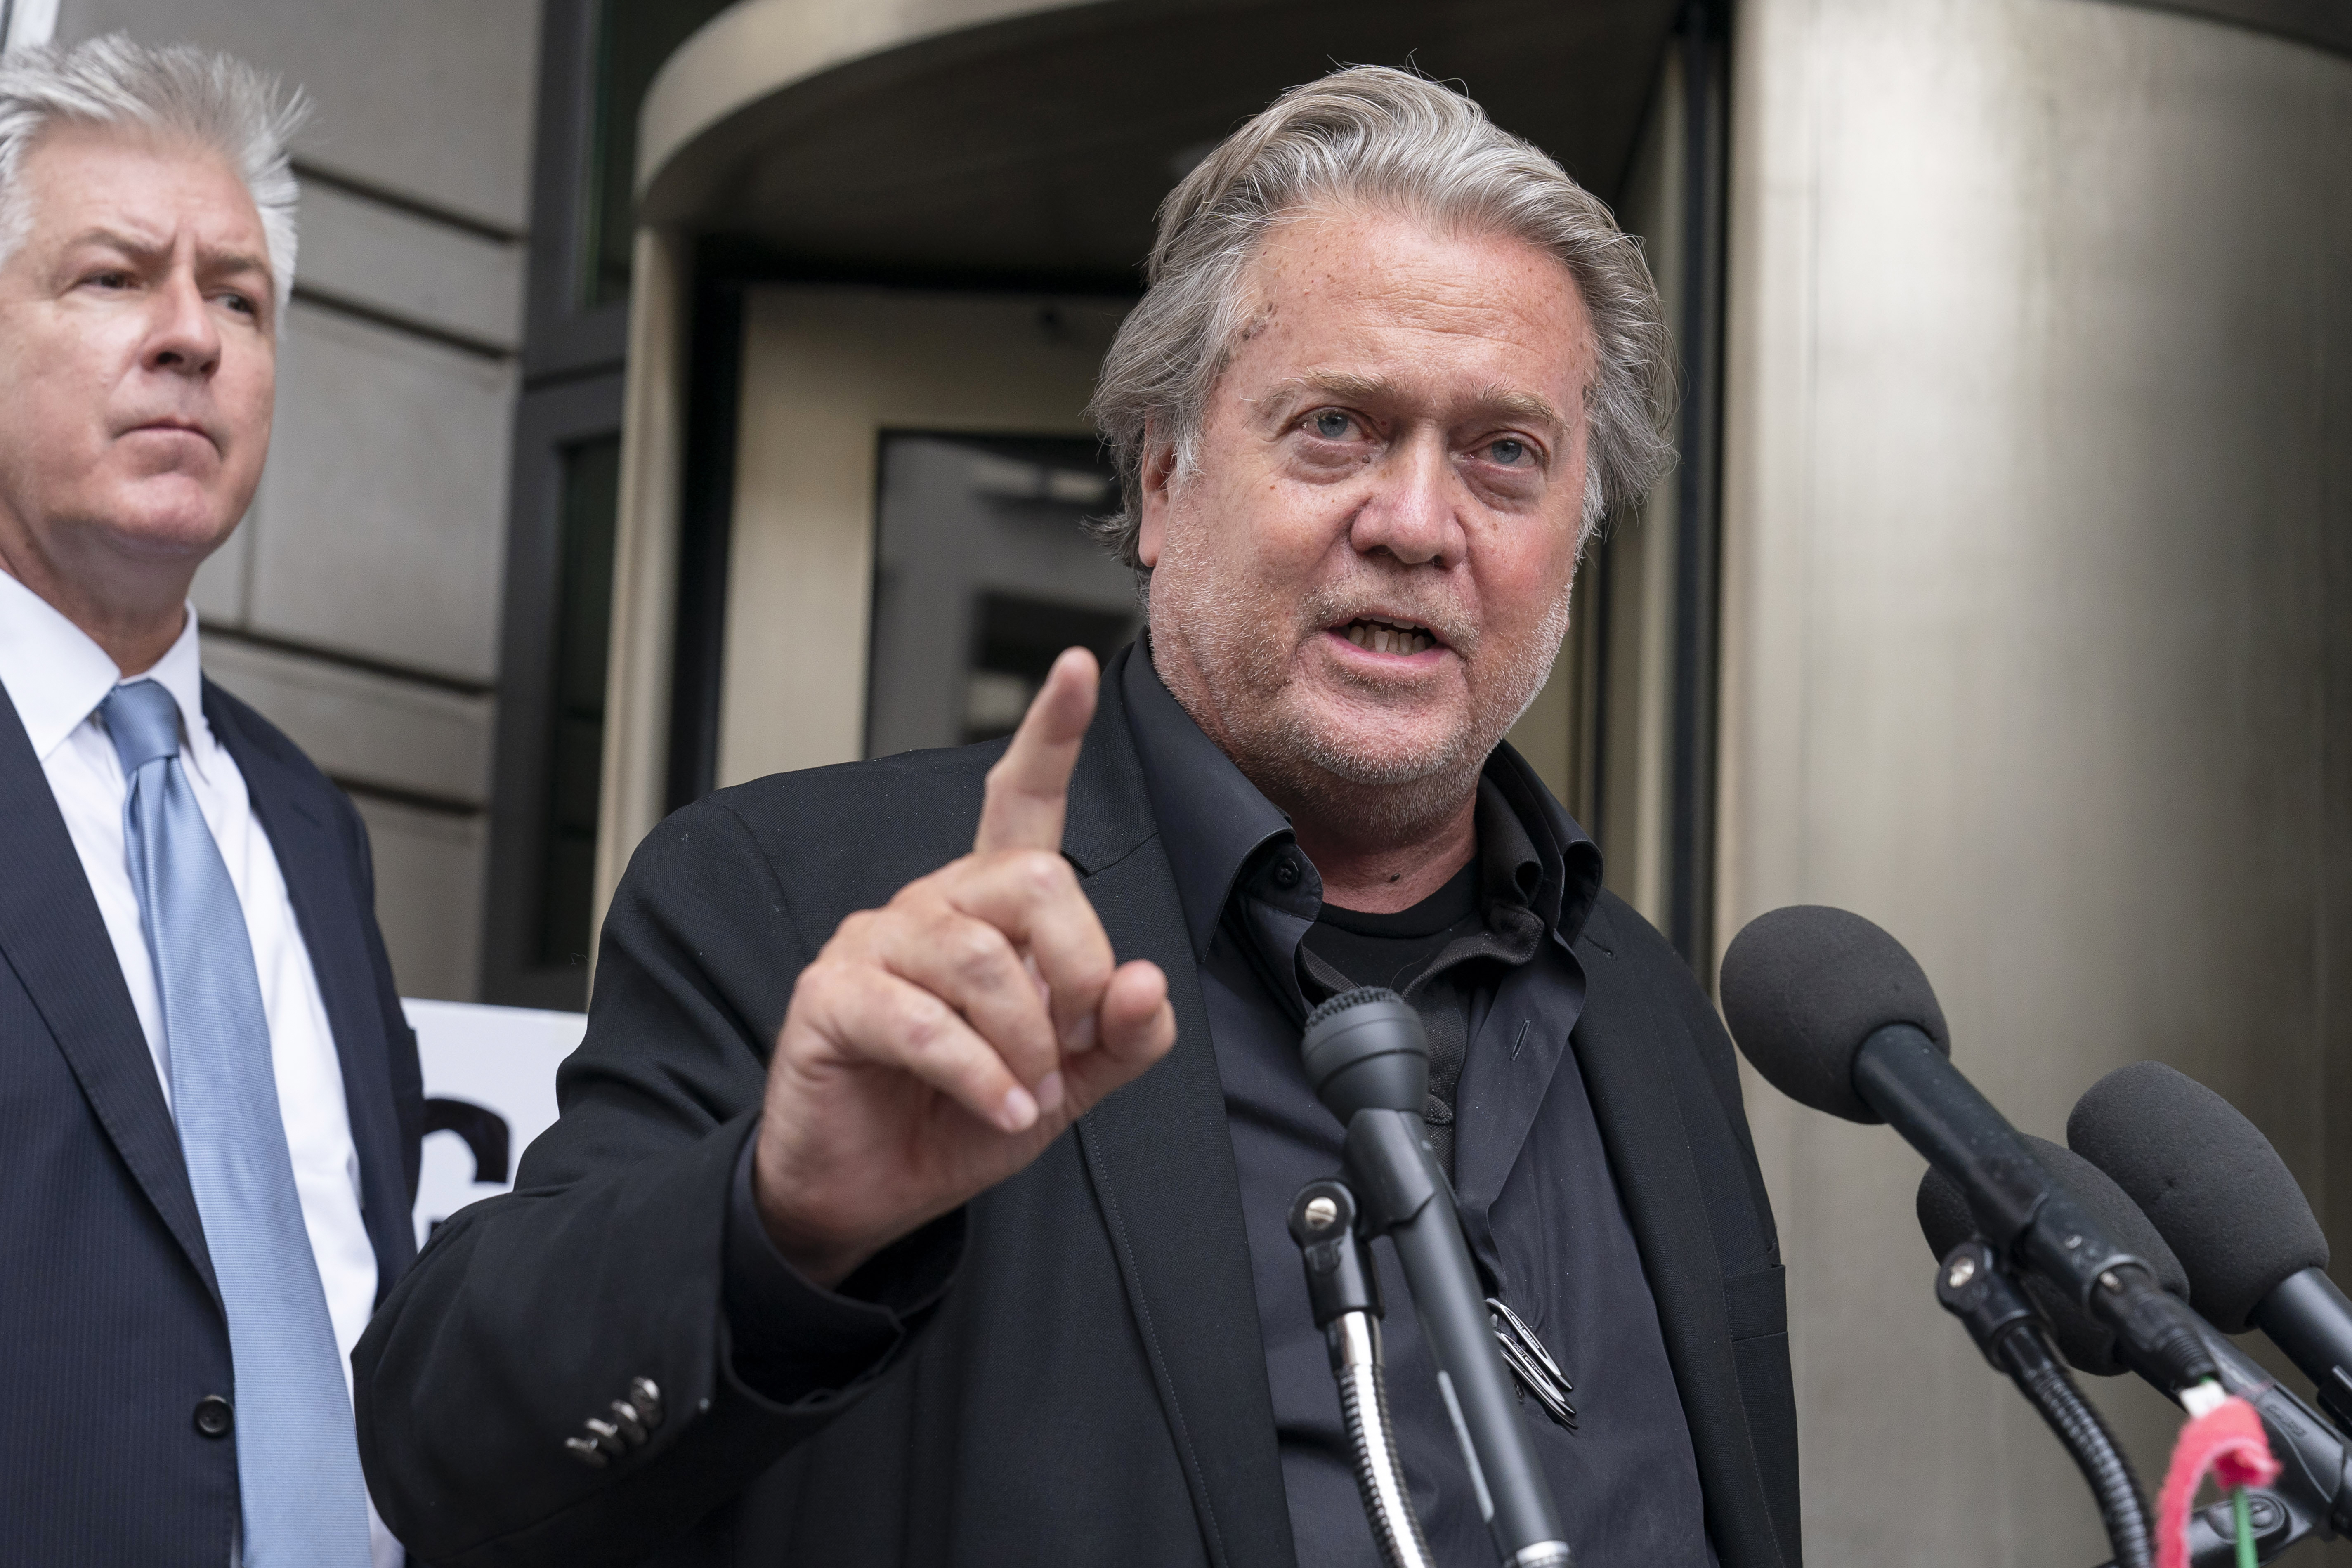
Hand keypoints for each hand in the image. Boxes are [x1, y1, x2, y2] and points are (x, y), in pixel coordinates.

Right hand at [752, 648, 1177, 1287]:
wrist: (871, 1191)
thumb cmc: (962, 1117)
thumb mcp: (1069, 1081)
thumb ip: (1121, 1034)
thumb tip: (1147, 982)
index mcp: (988, 907)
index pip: (1020, 800)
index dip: (1049, 735)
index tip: (1074, 669)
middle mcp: (929, 904)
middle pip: (1034, 881)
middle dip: (1077, 971)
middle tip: (1068, 1044)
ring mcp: (873, 943)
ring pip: (981, 959)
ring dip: (1025, 1043)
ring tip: (1026, 1095)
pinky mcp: (831, 997)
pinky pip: (925, 1022)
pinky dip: (980, 1077)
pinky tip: (1000, 1112)